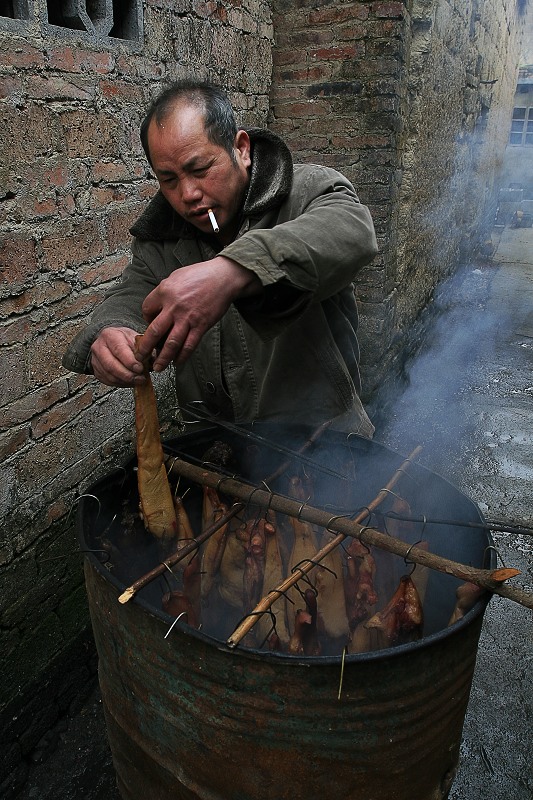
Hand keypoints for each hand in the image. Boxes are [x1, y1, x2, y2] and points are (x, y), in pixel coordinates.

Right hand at [90, 326, 145, 386]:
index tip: (140, 368)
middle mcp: (100, 347)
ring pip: (109, 375)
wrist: (110, 340)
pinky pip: (108, 381)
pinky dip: (120, 383)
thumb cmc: (124, 339)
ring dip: (125, 381)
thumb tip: (154, 360)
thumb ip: (144, 348)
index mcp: (111, 335)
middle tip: (140, 378)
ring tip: (137, 381)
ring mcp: (96, 359)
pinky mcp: (96, 370)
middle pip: (111, 365)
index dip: (130, 362)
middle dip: (128, 375)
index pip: (119, 350)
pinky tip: (129, 382)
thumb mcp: (135, 338)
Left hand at [137, 256, 260, 370]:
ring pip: (171, 343)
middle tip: (140, 356)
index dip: (145, 318)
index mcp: (164, 291)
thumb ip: (164, 291)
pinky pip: (189, 345)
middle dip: (145, 347)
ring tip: (158, 367)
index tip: (149, 323)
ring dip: (163, 358)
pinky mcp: (201, 325)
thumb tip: (157, 306)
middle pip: (154, 331)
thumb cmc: (200, 275)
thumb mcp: (176, 277)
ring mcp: (187, 318)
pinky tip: (178, 362)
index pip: (146, 309)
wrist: (223, 277)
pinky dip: (182, 356)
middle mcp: (173, 306)